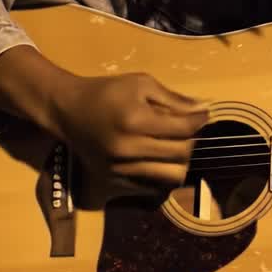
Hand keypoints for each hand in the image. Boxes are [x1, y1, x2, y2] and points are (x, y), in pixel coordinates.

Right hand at [48, 73, 209, 195]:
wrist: (67, 111)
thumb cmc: (106, 92)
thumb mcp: (141, 84)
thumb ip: (173, 99)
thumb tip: (204, 109)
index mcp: (135, 120)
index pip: (184, 129)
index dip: (199, 121)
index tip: (202, 115)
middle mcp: (127, 149)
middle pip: (182, 154)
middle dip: (190, 140)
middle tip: (184, 130)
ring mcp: (119, 169)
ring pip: (172, 176)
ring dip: (179, 161)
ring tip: (172, 147)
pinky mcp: (113, 182)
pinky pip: (153, 187)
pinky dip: (161, 174)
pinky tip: (156, 158)